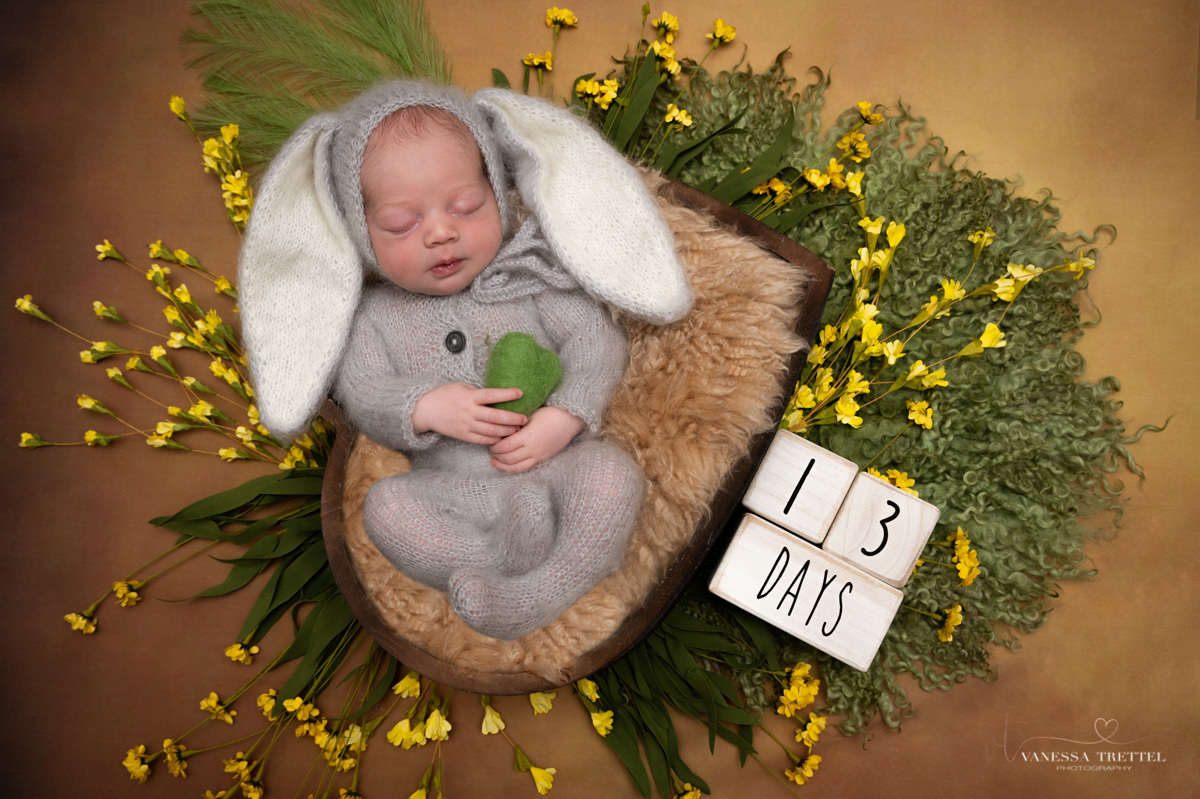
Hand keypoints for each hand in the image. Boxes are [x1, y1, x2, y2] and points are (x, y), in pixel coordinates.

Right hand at [412, 383, 527, 444]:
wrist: (426, 410)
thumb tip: (497, 395)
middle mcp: (469, 412)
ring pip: (491, 431)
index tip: (521, 392)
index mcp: (470, 397)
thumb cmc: (445, 395)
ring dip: (507, 431)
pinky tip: (503, 437)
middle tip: (524, 419)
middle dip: (512, 419)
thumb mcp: (462, 387)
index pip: (492, 395)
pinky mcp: (464, 435)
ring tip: (517, 429)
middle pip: (495, 417)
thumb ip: (478, 393)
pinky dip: (494, 439)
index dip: (507, 394)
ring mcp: (467, 425)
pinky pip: (483, 440)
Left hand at [488, 405, 584, 472]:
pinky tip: (508, 464)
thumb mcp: (529, 414)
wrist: (570, 419)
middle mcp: (533, 449)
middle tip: (490, 449)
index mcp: (528, 436)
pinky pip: (526, 467)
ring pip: (516, 467)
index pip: (505, 446)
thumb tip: (499, 426)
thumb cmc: (550, 412)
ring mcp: (539, 455)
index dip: (494, 445)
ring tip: (495, 461)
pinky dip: (514, 468)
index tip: (490, 441)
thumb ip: (515, 423)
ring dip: (503, 465)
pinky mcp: (544, 458)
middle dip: (496, 455)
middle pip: (508, 458)